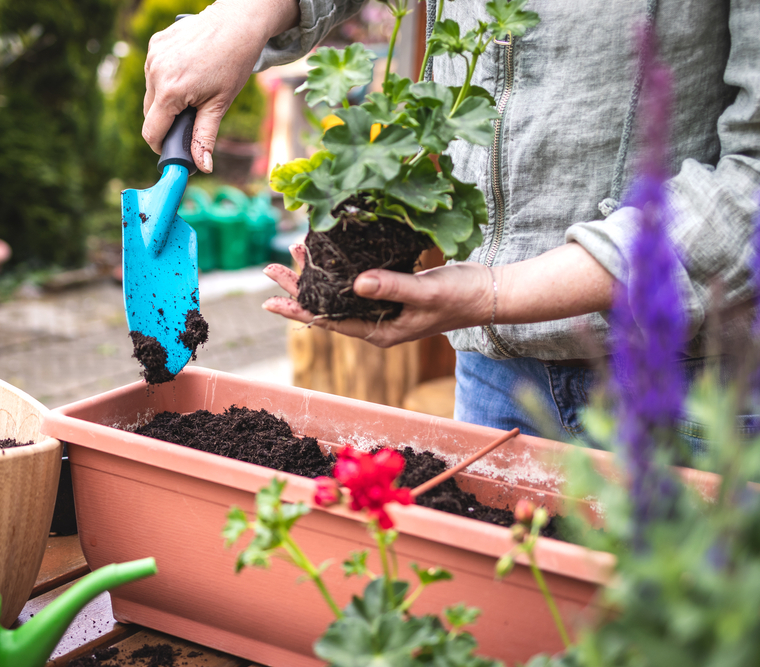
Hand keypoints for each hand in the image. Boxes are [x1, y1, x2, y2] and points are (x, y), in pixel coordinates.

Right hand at [143, 0, 298, 172]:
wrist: (237, 22)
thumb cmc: (233, 63)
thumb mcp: (220, 104)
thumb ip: (205, 137)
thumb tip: (203, 167)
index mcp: (170, 92)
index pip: (151, 132)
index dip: (161, 145)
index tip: (173, 148)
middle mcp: (155, 72)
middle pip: (150, 113)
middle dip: (167, 121)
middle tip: (191, 116)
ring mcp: (153, 56)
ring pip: (151, 92)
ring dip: (166, 99)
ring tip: (192, 89)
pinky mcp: (155, 44)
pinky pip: (154, 71)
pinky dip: (166, 78)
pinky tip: (187, 71)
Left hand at [262, 244, 494, 347]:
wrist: (490, 292)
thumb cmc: (461, 296)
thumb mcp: (425, 292)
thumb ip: (390, 287)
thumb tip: (354, 283)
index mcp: (379, 332)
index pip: (328, 322)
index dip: (298, 309)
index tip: (270, 299)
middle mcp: (377, 324)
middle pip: (327, 307)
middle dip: (298, 288)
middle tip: (269, 268)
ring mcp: (384, 309)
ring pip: (340, 293)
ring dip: (317, 274)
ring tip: (293, 254)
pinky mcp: (392, 292)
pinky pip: (357, 281)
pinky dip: (339, 267)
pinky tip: (329, 252)